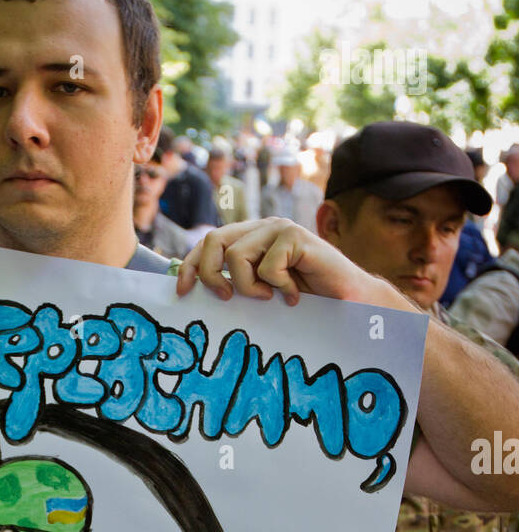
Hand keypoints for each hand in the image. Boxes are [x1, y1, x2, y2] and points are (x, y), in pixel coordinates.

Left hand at [175, 217, 408, 310]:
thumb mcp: (261, 293)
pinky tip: (294, 294)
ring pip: (237, 256)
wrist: (348, 303)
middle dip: (210, 274)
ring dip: (248, 286)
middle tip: (227, 298)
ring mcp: (280, 229)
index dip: (191, 265)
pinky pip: (267, 266)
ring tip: (271, 297)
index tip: (182, 292)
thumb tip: (193, 290)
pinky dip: (278, 287)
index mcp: (251, 238)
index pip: (209, 243)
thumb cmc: (305, 302)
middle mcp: (263, 228)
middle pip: (214, 240)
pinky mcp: (296, 236)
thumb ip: (234, 284)